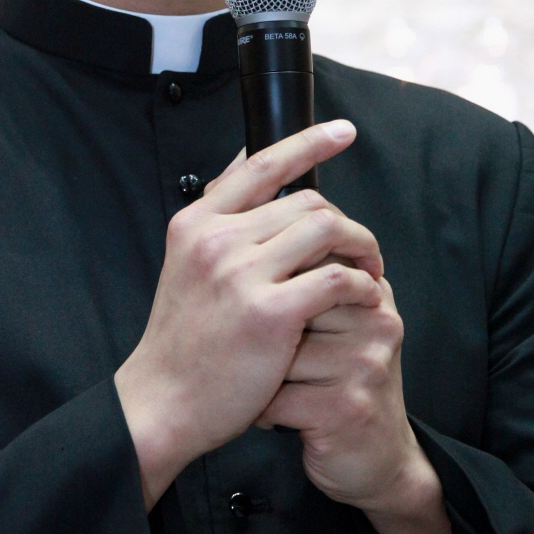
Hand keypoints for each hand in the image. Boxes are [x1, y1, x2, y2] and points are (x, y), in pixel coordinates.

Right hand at [115, 119, 369, 508]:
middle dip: (346, 222)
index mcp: (195, 224)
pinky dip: (360, 284)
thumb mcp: (186, 267)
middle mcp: (216, 240)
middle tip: (362, 250)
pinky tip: (364, 298)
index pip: (259, 165)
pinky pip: (336, 278)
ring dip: (361, 248)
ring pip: (327, 229)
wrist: (163, 402)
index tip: (342, 131)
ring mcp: (242, 275)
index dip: (306, 142)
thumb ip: (219, 227)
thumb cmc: (183, 341)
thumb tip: (250, 173)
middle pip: (306, 200)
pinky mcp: (271, 313)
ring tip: (370, 272)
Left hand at [256, 274, 419, 511]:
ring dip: (259, 376)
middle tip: (260, 359)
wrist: (383, 461)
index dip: (273, 295)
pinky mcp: (347, 408)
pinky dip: (261, 410)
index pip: (309, 265)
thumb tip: (255, 238)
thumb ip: (316, 286)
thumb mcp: (342, 329)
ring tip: (269, 389)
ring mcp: (365, 364)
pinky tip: (270, 415)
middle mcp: (376, 322)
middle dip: (263, 339)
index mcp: (373, 294)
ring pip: (277, 353)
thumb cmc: (343, 386)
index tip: (261, 322)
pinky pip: (277, 396)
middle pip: (288, 307)